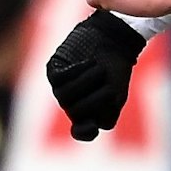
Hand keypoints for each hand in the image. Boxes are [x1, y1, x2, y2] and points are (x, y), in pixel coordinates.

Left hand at [46, 10, 145, 141]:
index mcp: (89, 112)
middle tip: (108, 81)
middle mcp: (72, 103)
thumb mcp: (116, 92)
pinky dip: (77, 71)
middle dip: (95, 97)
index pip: (82, 131)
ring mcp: (61, 88)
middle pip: (76, 112)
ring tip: (99, 68)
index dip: (84, 132)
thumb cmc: (116, 66)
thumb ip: (106, 111)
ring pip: (64, 97)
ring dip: (86, 82)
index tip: (92, 126)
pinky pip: (60, 79)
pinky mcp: (54, 71)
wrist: (111, 37)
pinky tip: (89, 62)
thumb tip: (94, 125)